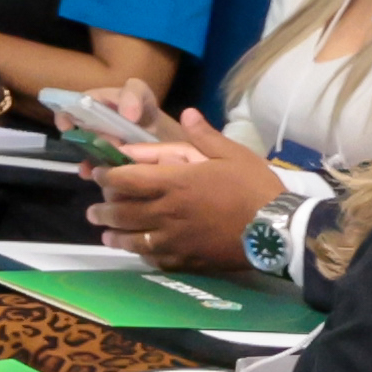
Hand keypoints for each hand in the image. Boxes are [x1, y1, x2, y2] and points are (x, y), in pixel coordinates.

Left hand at [89, 112, 291, 271]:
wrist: (278, 231)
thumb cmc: (254, 187)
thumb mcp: (232, 154)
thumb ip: (203, 135)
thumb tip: (186, 112)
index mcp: (175, 183)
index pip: (127, 179)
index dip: (108, 176)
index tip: (100, 173)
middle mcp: (167, 212)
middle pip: (123, 212)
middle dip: (103, 209)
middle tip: (93, 210)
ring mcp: (175, 240)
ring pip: (133, 239)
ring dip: (115, 236)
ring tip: (105, 234)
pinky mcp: (186, 260)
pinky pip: (155, 259)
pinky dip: (141, 255)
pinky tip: (137, 252)